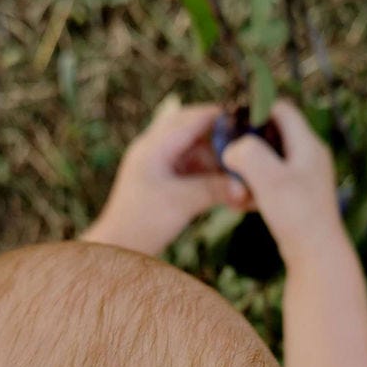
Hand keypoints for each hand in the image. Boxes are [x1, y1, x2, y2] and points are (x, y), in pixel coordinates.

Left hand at [82, 101, 245, 256]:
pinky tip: (231, 191)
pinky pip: (193, 171)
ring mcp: (159, 165)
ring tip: (243, 177)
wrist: (117, 248)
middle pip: (195, 131)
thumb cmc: (140, 223)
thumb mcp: (181, 203)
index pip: (192, 118)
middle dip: (223, 141)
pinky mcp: (164, 182)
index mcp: (154, 146)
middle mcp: (155, 150)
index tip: (250, 121)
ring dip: (219, 163)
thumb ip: (214, 190)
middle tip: (249, 149)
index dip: (221, 117)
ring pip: (197, 152)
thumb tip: (248, 188)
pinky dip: (212, 178)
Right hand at [221, 100, 344, 267]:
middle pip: (274, 133)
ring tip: (236, 182)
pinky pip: (273, 180)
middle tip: (229, 156)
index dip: (255, 111)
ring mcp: (306, 177)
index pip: (281, 109)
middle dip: (249, 143)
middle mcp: (310, 156)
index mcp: (308, 144)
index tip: (232, 125)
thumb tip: (232, 149)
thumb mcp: (268, 178)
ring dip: (251, 167)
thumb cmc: (296, 215)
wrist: (316, 255)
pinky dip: (258, 184)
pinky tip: (245, 200)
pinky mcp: (300, 196)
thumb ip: (247, 153)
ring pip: (271, 159)